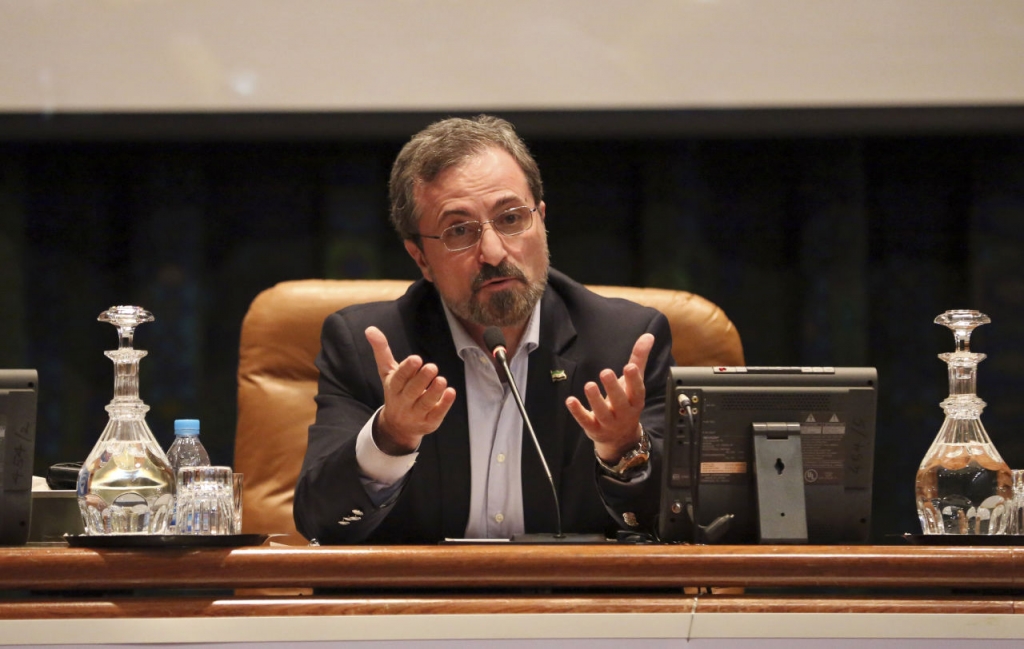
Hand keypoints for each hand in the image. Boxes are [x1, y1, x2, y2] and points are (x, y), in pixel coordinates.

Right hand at [365, 326, 455, 454]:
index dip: (407, 370)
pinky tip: (451, 392)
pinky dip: (444, 404)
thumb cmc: (396, 391)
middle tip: (432, 367)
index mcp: (393, 387)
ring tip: (442, 380)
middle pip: (411, 392)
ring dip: (434, 392)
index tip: (416, 359)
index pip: (398, 379)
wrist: (397, 427)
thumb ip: (382, 350)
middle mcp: (403, 402)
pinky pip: (437, 414)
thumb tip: (370, 329)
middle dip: (421, 379)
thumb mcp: (387, 372)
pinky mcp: (429, 422)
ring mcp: (416, 414)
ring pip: (425, 404)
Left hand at [565, 333, 653, 462]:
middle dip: (613, 388)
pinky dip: (578, 412)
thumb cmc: (627, 402)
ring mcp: (609, 422)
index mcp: (635, 400)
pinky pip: (585, 421)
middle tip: (605, 372)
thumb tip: (648, 336)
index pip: (637, 390)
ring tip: (589, 385)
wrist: (621, 437)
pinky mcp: (594, 428)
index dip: (634, 379)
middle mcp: (624, 413)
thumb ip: (639, 359)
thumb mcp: (634, 382)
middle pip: (619, 401)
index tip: (630, 366)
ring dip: (595, 399)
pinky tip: (570, 400)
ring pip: (602, 412)